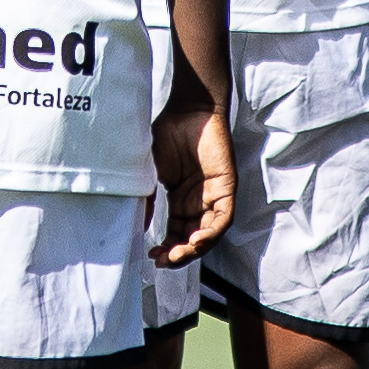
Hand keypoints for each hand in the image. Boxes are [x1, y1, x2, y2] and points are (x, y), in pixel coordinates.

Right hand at [150, 69, 234, 265]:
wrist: (189, 108)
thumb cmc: (169, 132)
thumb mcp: (151, 169)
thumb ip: (147, 196)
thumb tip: (141, 224)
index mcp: (180, 198)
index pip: (177, 232)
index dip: (167, 247)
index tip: (153, 255)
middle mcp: (199, 201)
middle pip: (193, 238)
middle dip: (179, 254)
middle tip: (163, 261)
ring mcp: (214, 195)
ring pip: (209, 233)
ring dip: (194, 248)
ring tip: (177, 255)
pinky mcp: (227, 188)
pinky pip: (223, 218)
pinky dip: (210, 233)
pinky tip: (195, 241)